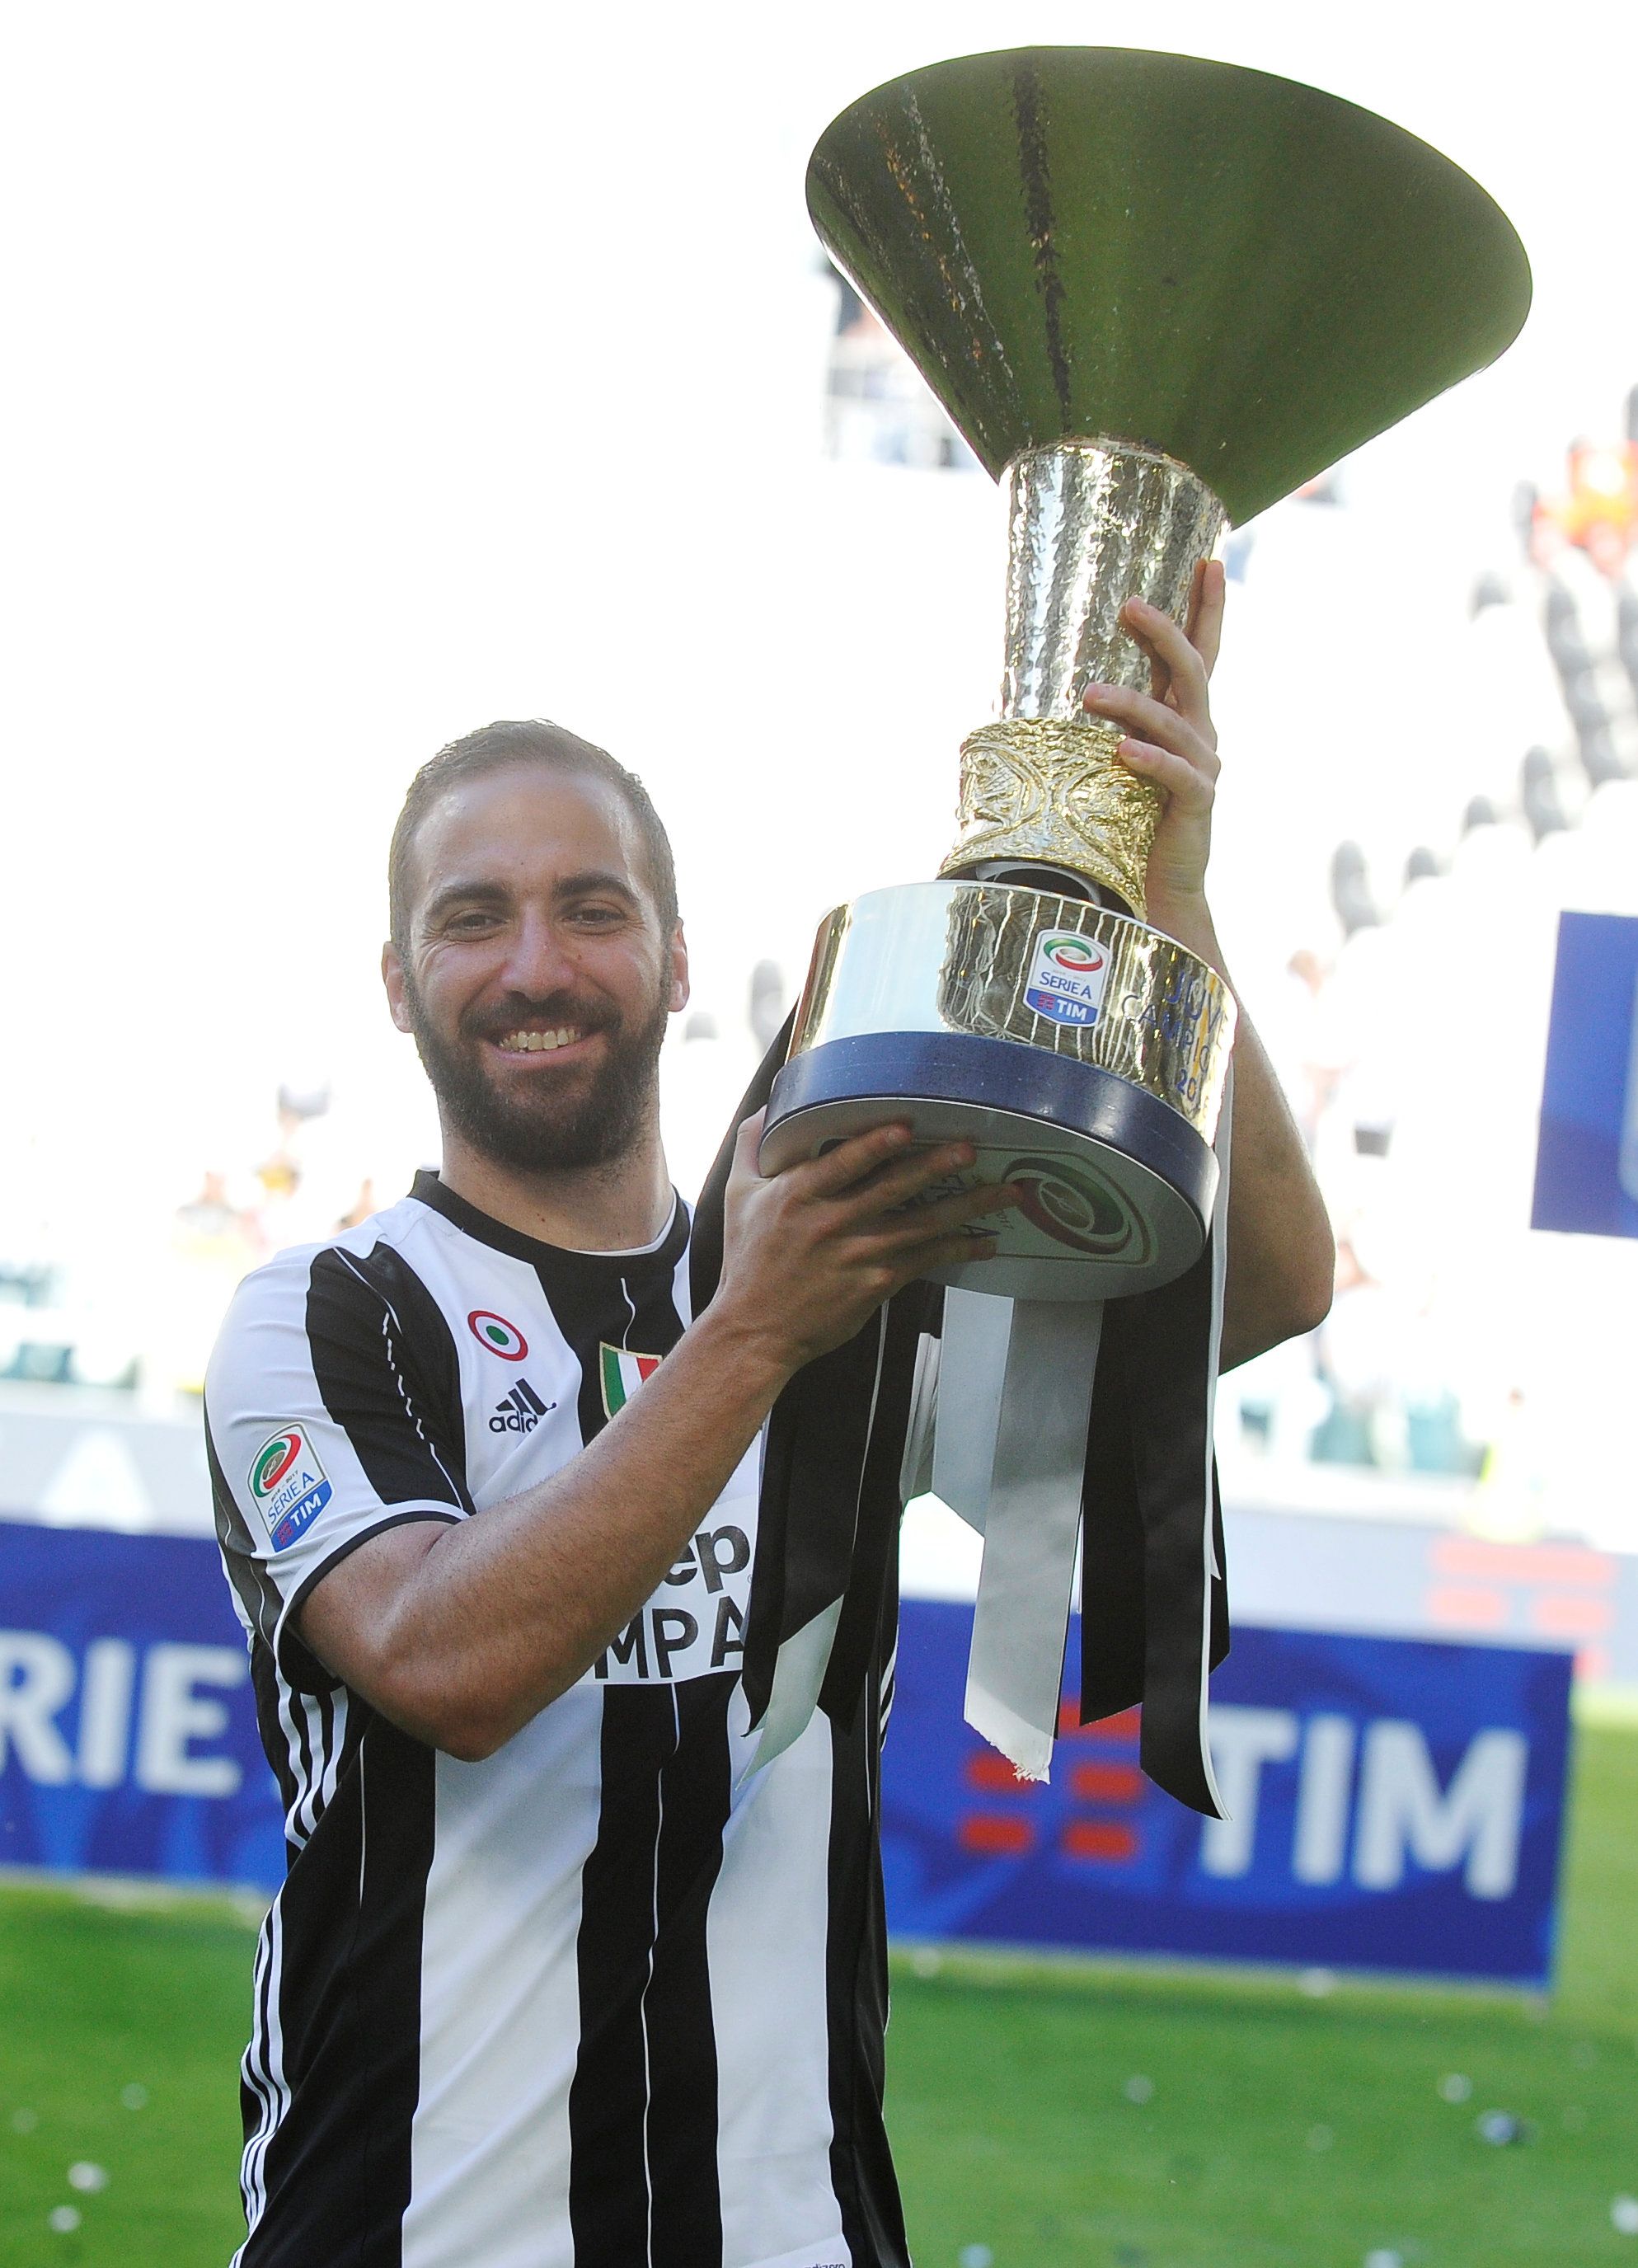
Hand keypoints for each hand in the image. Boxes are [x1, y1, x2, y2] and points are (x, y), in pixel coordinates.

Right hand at [714, 1113, 1017, 1376]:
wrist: (756, 1330)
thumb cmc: (749, 1261)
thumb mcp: (738, 1195)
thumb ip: (753, 1145)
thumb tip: (772, 1105)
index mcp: (799, 1195)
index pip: (843, 1163)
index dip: (876, 1144)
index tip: (906, 1126)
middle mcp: (833, 1223)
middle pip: (893, 1189)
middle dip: (936, 1166)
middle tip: (971, 1149)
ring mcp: (859, 1255)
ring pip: (922, 1225)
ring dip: (967, 1207)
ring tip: (1005, 1192)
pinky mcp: (878, 1283)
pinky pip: (926, 1260)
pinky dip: (958, 1249)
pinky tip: (985, 1240)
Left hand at [1080, 557, 1225, 926]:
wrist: (1159, 889)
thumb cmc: (1132, 824)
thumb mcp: (1122, 761)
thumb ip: (1115, 723)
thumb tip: (1070, 685)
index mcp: (1185, 720)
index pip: (1198, 654)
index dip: (1206, 609)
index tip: (1207, 561)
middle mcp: (1201, 736)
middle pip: (1190, 671)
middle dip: (1164, 633)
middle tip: (1129, 606)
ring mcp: (1202, 768)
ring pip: (1172, 721)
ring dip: (1131, 704)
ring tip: (1090, 695)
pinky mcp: (1196, 805)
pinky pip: (1175, 775)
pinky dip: (1148, 761)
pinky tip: (1122, 752)